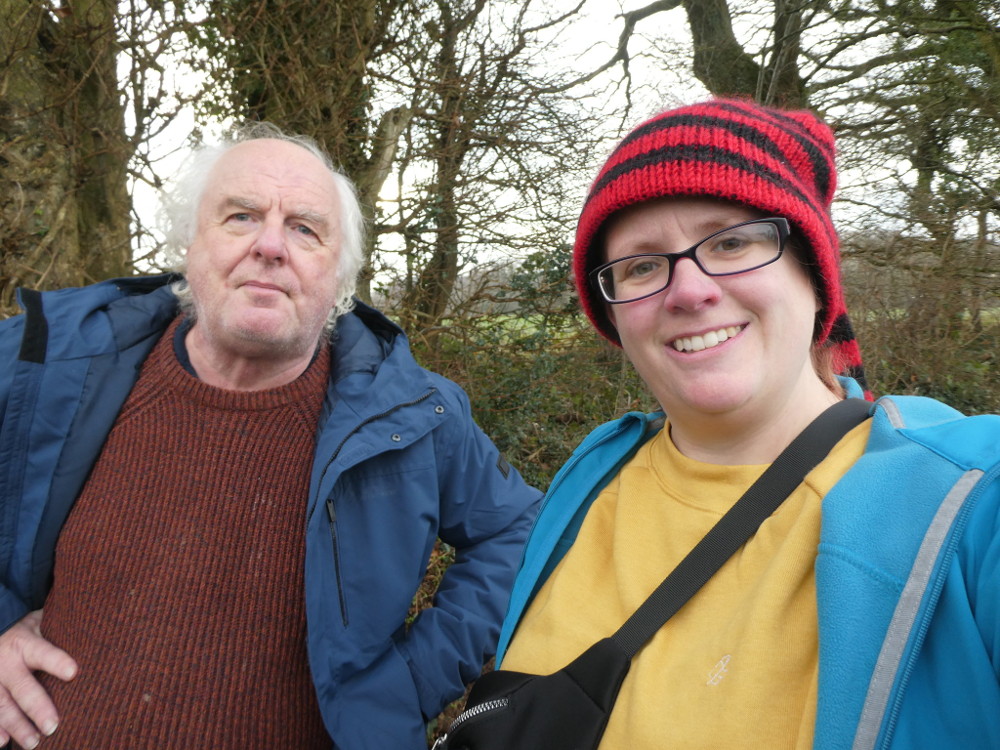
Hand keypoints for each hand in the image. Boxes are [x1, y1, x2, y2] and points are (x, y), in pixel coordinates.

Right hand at [0, 610, 76, 748]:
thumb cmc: (31, 629)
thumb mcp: (44, 623)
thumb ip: (63, 632)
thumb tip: (102, 634)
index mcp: (26, 644)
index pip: (43, 653)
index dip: (57, 662)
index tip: (73, 672)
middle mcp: (8, 663)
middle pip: (24, 688)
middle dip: (38, 708)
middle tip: (53, 725)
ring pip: (4, 706)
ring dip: (19, 726)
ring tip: (34, 742)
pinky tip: (4, 742)